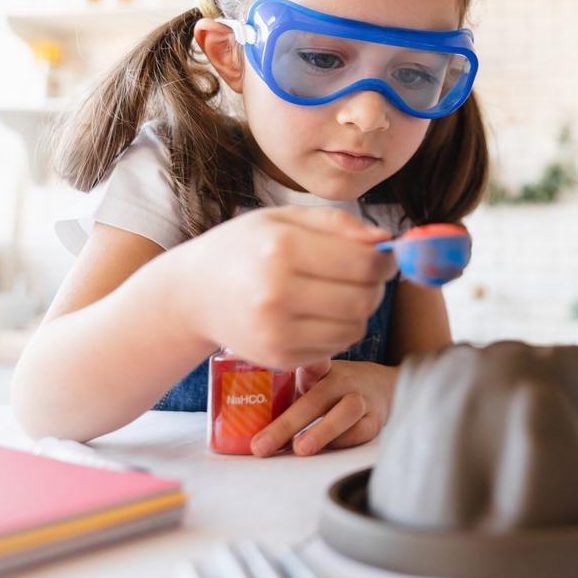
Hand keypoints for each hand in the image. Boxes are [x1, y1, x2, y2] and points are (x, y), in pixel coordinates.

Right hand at [156, 206, 395, 370]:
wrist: (191, 295)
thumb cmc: (243, 248)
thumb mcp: (283, 218)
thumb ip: (337, 223)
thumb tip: (386, 240)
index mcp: (281, 249)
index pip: (362, 263)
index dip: (385, 262)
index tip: (386, 258)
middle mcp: (276, 294)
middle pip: (363, 300)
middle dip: (375, 287)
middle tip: (366, 276)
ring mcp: (275, 332)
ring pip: (354, 329)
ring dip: (359, 312)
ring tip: (338, 294)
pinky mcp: (277, 358)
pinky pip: (334, 348)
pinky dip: (337, 331)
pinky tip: (316, 314)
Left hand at [250, 360, 397, 456]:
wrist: (384, 386)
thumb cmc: (335, 386)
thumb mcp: (314, 377)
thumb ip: (284, 384)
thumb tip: (232, 405)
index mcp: (321, 369)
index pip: (310, 362)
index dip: (298, 364)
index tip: (279, 363)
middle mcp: (342, 381)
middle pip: (316, 399)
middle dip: (286, 424)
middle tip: (261, 445)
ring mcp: (361, 399)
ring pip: (346, 412)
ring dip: (322, 431)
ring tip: (300, 449)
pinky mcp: (375, 420)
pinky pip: (361, 431)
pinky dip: (343, 441)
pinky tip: (324, 451)